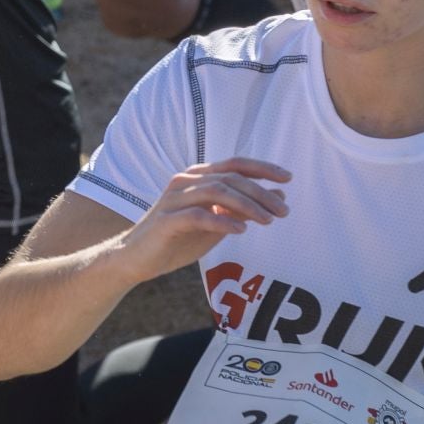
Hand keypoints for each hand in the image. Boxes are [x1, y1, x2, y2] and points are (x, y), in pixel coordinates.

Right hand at [116, 158, 290, 283]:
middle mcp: (184, 182)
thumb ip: (242, 210)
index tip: (287, 177)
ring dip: (246, 205)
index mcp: (195, 178)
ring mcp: (173, 200)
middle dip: (260, 192)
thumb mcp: (215, 224)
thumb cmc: (176, 240)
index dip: (261, 168)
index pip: (233, 165)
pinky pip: (197, 216)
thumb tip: (277, 196)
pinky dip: (221, 221)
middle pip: (229, 178)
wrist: (135, 258)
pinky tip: (240, 231)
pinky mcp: (165, 221)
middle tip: (283, 211)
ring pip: (215, 192)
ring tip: (268, 221)